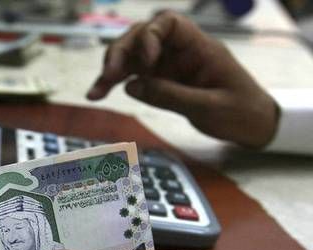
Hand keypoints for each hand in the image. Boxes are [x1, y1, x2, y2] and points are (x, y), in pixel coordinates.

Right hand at [87, 11, 277, 148]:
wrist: (254, 125)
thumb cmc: (240, 112)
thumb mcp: (209, 107)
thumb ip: (171, 96)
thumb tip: (131, 86)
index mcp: (200, 48)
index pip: (170, 23)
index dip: (150, 35)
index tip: (145, 62)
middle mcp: (180, 52)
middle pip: (143, 36)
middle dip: (121, 51)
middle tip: (109, 75)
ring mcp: (169, 66)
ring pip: (133, 56)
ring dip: (112, 69)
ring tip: (96, 91)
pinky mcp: (162, 81)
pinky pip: (134, 76)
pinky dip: (115, 83)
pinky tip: (98, 94)